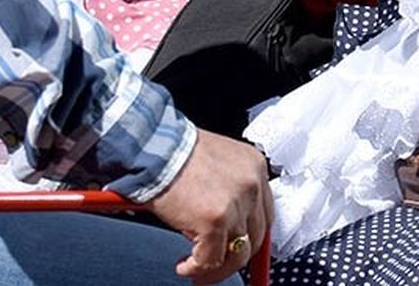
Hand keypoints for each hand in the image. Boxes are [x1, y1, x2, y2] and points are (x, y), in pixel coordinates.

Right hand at [144, 129, 271, 283]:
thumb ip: (229, 187)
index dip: (251, 235)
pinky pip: (211, 258)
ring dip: (216, 268)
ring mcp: (236, 203)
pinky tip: (183, 266)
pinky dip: (197, 268)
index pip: (265, 212)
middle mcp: (253, 184)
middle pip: (257, 235)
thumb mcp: (217, 162)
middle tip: (214, 266)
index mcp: (255, 167)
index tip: (236, 247)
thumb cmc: (175, 153)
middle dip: (235, 256)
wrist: (154, 148)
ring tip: (196, 270)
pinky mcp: (215, 220)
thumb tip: (228, 220)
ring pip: (238, 252)